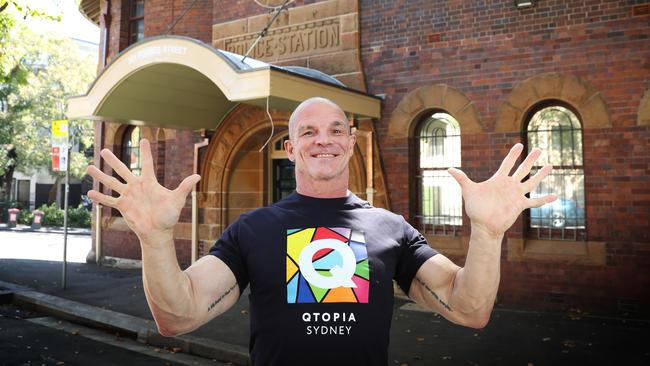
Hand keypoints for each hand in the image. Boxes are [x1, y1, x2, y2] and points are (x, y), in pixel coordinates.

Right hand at [85, 139, 199, 241]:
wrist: (158, 232)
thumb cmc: (169, 216)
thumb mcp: (177, 200)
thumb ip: (184, 187)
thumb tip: (198, 176)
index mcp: (150, 183)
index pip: (147, 164)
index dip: (145, 152)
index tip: (143, 139)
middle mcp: (137, 187)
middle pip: (123, 170)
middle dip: (113, 161)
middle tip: (104, 150)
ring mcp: (128, 196)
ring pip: (112, 183)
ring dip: (101, 176)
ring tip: (89, 167)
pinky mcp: (123, 206)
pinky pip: (109, 201)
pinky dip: (100, 198)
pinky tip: (89, 192)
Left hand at [448, 143, 555, 237]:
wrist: (483, 225)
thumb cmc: (476, 208)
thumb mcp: (469, 191)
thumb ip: (462, 179)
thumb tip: (449, 169)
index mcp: (498, 180)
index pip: (508, 164)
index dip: (513, 155)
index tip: (519, 145)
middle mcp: (509, 185)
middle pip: (522, 169)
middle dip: (530, 159)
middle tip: (539, 149)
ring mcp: (516, 195)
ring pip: (531, 182)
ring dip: (541, 174)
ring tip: (551, 165)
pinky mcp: (520, 205)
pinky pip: (535, 202)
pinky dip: (544, 199)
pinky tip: (555, 195)